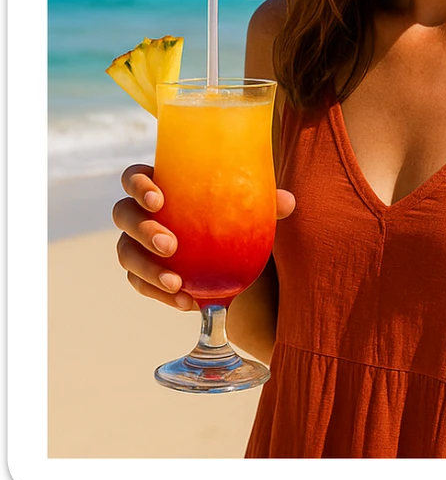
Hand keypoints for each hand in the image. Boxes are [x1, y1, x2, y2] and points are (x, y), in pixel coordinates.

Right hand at [112, 163, 295, 311]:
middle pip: (124, 215)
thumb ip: (266, 201)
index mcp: (162, 183)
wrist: (229, 246)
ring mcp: (137, 243)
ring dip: (147, 268)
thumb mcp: (249, 204)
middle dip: (143, 230)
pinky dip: (160, 294)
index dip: (138, 186)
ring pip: (126, 253)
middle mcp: (142, 211)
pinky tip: (186, 303)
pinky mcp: (142, 272)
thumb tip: (287, 202)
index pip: (134, 177)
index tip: (159, 199)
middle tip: (171, 245)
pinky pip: (141, 284)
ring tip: (176, 283)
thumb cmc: (231, 211)